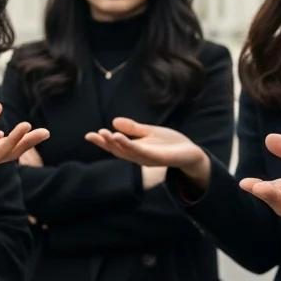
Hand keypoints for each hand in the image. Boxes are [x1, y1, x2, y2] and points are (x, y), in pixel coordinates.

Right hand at [85, 117, 210, 188]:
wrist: (191, 153)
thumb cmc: (171, 144)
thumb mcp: (149, 132)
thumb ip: (133, 128)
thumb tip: (114, 121)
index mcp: (135, 150)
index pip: (116, 146)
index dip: (102, 142)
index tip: (88, 135)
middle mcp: (138, 156)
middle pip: (118, 151)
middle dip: (106, 143)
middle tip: (94, 134)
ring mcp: (147, 159)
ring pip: (128, 152)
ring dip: (117, 144)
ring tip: (107, 134)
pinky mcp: (157, 159)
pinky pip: (141, 153)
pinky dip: (130, 146)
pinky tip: (122, 139)